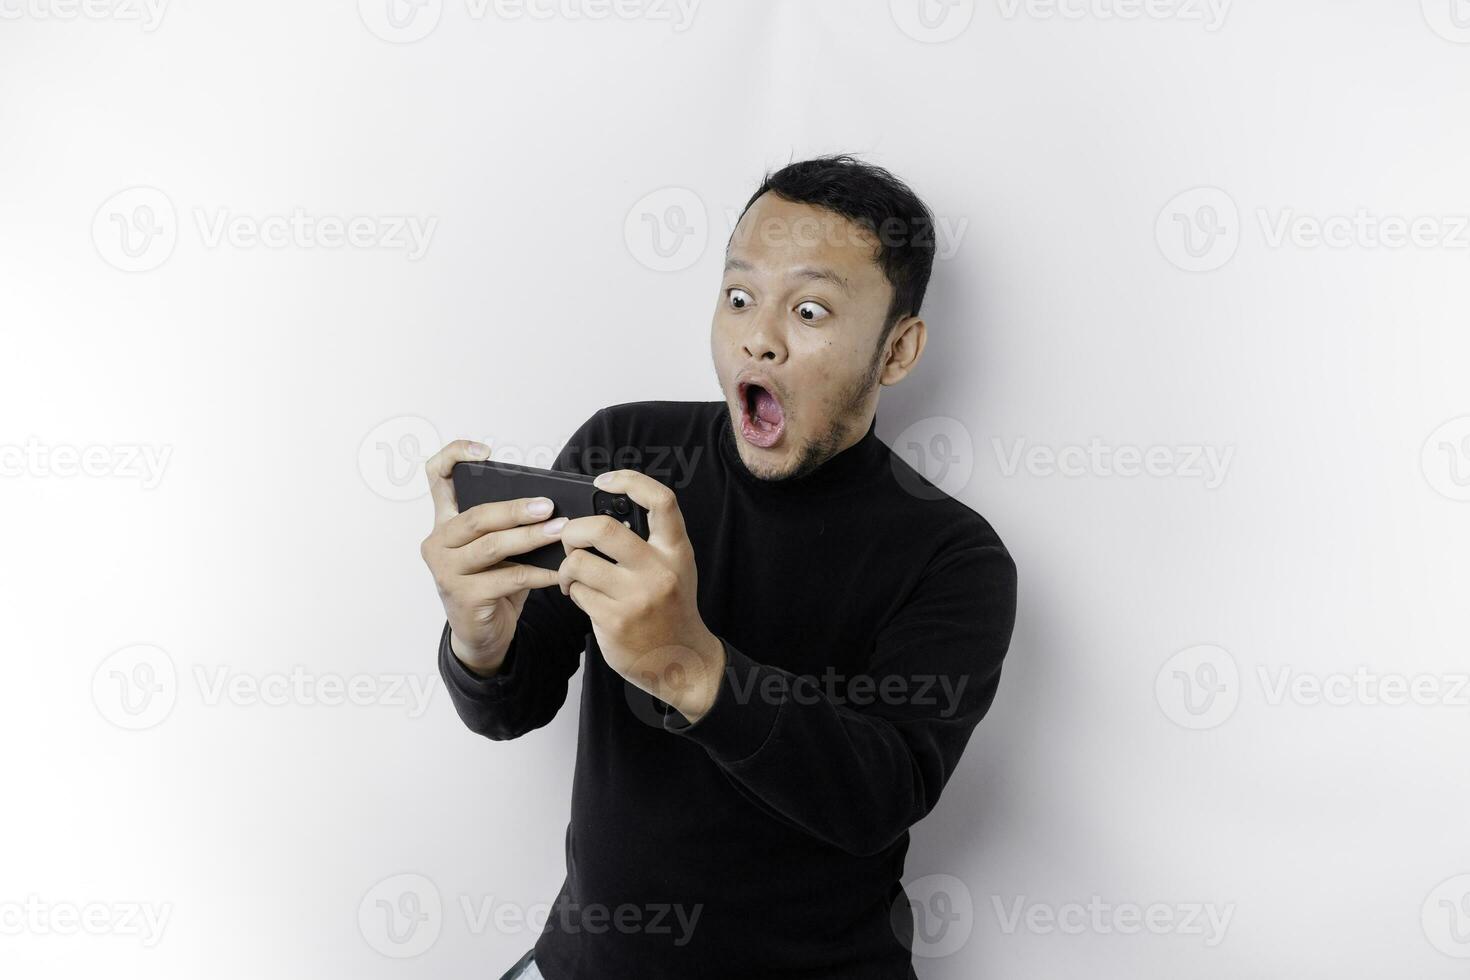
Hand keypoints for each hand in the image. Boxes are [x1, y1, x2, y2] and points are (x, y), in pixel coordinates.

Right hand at [420, 440, 566, 675]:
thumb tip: (551, 504)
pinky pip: (509, 578)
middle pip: (475, 516)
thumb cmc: (492, 584)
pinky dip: (539, 573)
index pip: (436, 477)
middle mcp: (438, 542)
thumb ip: (508, 526)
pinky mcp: (463, 596)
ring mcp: (446, 571)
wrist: (482, 636)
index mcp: (444, 522)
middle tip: (548, 505)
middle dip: (515, 509)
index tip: (485, 452)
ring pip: (492, 546)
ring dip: (530, 537)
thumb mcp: (496, 550)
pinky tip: (561, 570)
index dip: (455, 456)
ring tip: (560, 531)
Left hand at [557, 469, 725, 722]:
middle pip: (601, 527)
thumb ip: (649, 542)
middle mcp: (659, 570)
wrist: (681, 661)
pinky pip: (578, 593)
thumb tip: (603, 513)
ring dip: (568, 568)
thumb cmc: (671, 609)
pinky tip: (584, 598)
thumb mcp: (674, 568)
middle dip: (574, 530)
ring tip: (574, 576)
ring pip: (579, 562)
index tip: (603, 482)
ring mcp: (636, 597)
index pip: (660, 500)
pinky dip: (574, 593)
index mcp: (676, 550)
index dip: (629, 481)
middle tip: (571, 540)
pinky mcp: (615, 621)